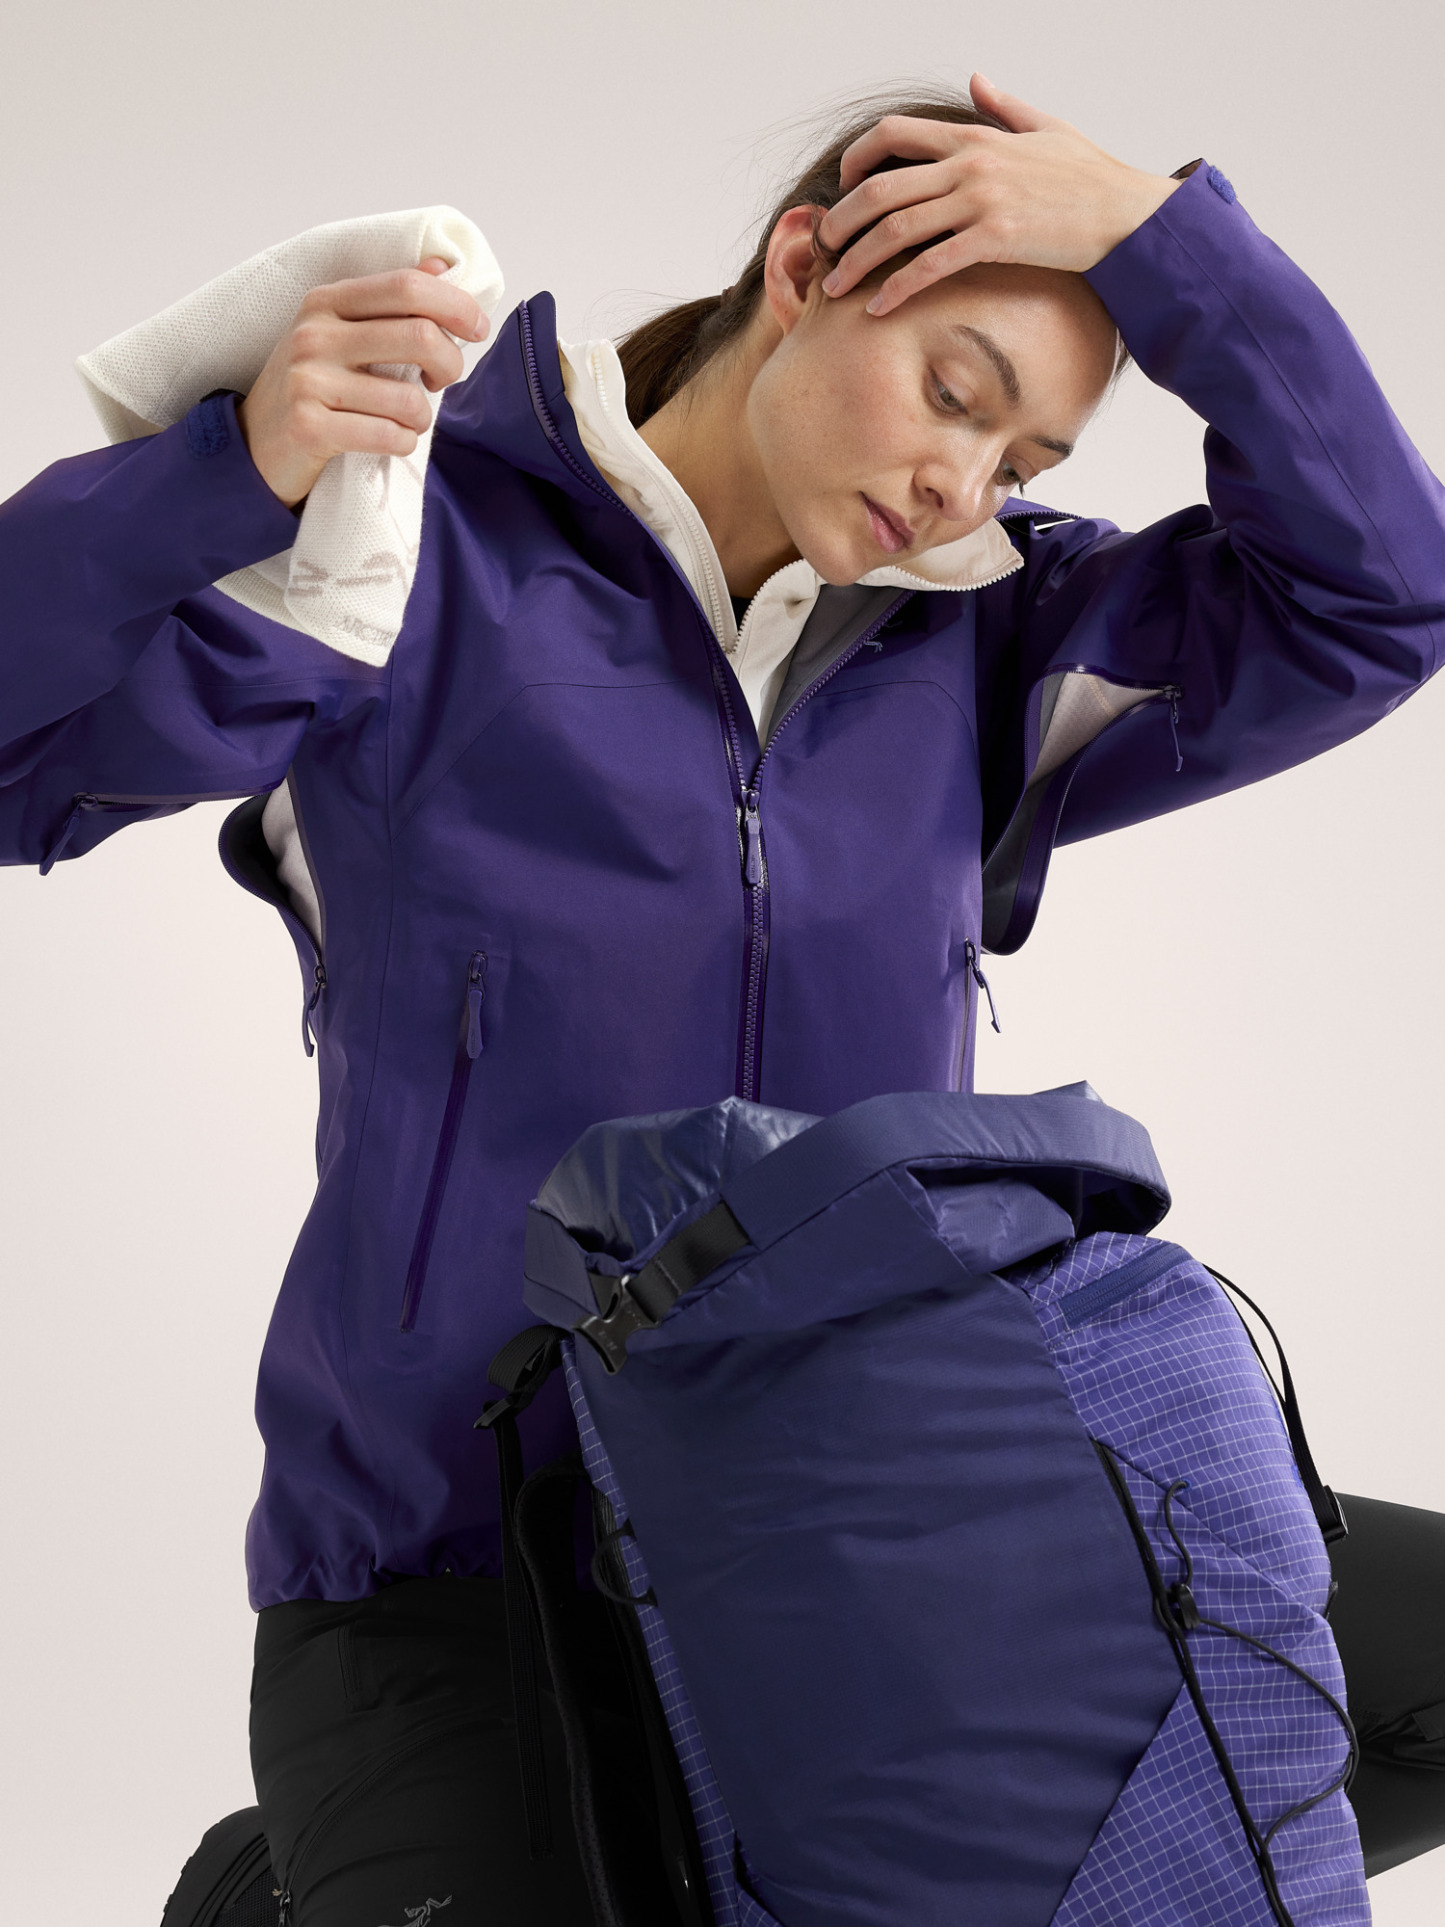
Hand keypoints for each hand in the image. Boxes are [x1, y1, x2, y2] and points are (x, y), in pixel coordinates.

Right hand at [235, 258, 488, 507]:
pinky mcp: (309, 428)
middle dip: (450, 364)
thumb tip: (441, 267)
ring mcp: (308, 381)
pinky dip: (403, 443)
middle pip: (420, 335)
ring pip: (410, 398)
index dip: (456, 306)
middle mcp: (314, 334)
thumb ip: (389, 302)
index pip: (407, 286)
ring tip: (408, 420)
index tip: (476, 329)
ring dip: (422, 418)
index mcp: (327, 302)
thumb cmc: (311, 386)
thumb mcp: (340, 333)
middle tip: (441, 381)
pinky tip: (392, 440)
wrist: (256, 442)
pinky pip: (388, 436)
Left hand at [816, 73, 1181, 316]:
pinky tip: (877, 308)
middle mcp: (970, 164)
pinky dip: (897, 287)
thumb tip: (977, 81)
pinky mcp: (995, 238)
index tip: (843, 189)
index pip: (893, 135)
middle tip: (822, 248)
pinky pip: (930, 265)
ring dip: (857, 260)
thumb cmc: (1090, 176)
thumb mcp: (1045, 128)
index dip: (856, 160)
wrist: (1125, 214)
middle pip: (881, 186)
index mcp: (974, 137)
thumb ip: (1003, 107)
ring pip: (896, 227)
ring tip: (834, 287)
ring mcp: (981, 200)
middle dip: (841, 220)